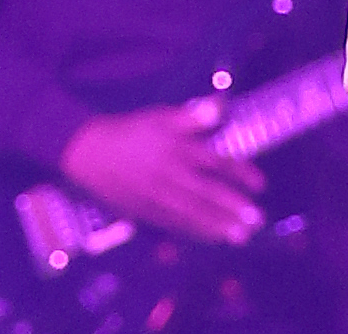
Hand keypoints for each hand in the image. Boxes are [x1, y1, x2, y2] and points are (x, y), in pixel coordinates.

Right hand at [59, 104, 264, 245]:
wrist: (87, 151)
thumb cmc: (128, 131)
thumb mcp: (159, 116)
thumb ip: (191, 117)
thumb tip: (218, 109)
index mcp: (176, 149)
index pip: (215, 163)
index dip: (239, 174)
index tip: (260, 185)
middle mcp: (169, 175)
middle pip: (205, 194)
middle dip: (232, 209)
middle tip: (256, 221)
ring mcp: (155, 196)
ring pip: (190, 214)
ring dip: (215, 226)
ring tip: (238, 237)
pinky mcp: (142, 211)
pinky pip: (171, 224)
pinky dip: (191, 232)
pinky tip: (208, 238)